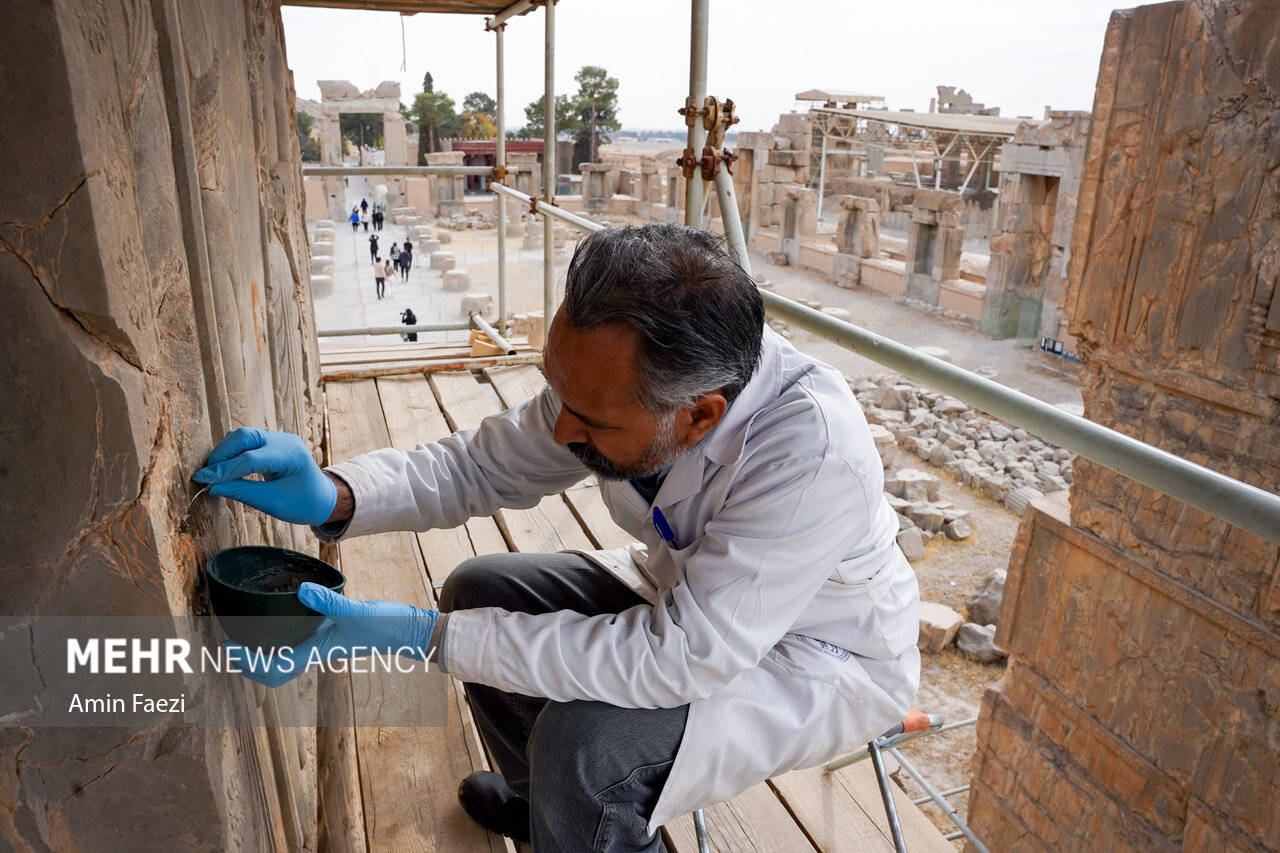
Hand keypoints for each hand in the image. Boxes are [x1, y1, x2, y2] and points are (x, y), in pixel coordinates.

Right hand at [193, 427, 336, 524]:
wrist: (323, 498)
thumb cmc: (303, 503)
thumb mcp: (273, 502)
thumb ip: (242, 492)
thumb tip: (211, 487)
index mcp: (291, 455)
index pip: (249, 459)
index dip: (222, 470)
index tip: (200, 480)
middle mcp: (285, 440)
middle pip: (243, 437)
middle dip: (221, 455)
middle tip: (205, 476)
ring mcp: (279, 438)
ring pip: (243, 436)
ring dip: (225, 452)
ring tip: (213, 473)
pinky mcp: (272, 442)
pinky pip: (247, 442)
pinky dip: (233, 453)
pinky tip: (225, 469)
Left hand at [224, 582, 440, 687]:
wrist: (407, 630)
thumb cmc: (384, 627)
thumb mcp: (355, 612)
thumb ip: (329, 602)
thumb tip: (303, 590)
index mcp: (316, 651)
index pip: (274, 668)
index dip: (248, 663)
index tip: (229, 649)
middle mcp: (315, 650)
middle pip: (273, 670)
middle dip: (248, 664)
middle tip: (227, 648)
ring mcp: (322, 642)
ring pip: (283, 655)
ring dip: (260, 652)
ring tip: (243, 635)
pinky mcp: (329, 631)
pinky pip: (296, 639)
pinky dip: (279, 635)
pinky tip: (277, 618)